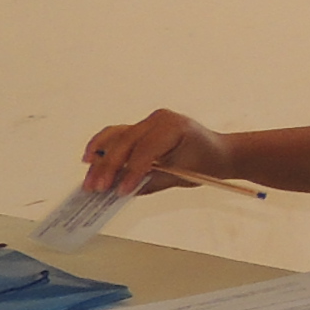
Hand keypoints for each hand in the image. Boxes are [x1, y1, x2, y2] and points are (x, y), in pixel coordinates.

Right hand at [80, 110, 228, 197]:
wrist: (219, 152)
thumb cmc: (207, 162)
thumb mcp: (183, 176)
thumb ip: (152, 182)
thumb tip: (123, 190)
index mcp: (174, 127)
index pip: (146, 150)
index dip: (131, 172)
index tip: (121, 190)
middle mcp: (159, 119)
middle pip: (126, 142)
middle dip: (110, 167)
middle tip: (98, 188)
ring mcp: (149, 121)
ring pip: (116, 137)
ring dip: (100, 158)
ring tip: (90, 178)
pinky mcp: (141, 127)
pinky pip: (118, 134)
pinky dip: (102, 146)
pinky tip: (90, 159)